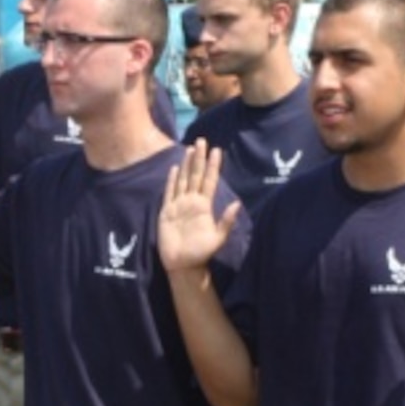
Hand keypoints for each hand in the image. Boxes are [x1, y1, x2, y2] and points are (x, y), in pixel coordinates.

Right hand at [158, 142, 242, 272]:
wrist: (182, 264)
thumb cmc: (201, 253)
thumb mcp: (217, 238)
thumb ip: (226, 221)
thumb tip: (237, 204)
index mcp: (204, 206)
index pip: (209, 181)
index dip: (212, 166)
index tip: (217, 150)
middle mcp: (192, 202)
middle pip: (195, 175)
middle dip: (199, 158)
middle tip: (202, 140)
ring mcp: (179, 205)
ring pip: (183, 180)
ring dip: (186, 164)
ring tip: (190, 149)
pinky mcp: (166, 211)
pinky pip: (169, 192)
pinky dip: (171, 180)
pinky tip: (174, 169)